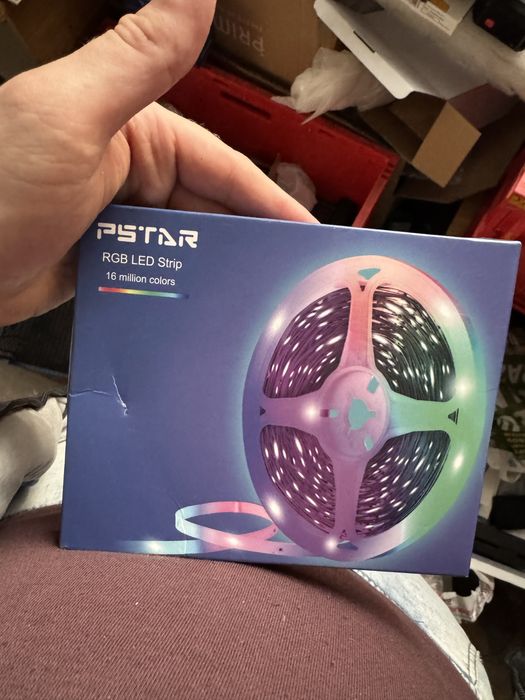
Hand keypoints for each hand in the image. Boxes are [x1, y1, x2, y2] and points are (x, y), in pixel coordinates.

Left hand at [0, 0, 314, 325]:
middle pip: (213, 212)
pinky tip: (206, 313)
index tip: (304, 231)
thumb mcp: (72, 117)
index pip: (223, 166)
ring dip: (221, 274)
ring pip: (191, 249)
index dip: (268, 200)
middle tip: (288, 279)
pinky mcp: (109, 262)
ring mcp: (122, 222)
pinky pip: (162, 276)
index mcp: (138, 132)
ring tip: (256, 303)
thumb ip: (139, 57)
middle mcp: (134, 174)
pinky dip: (185, 292)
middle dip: (251, 244)